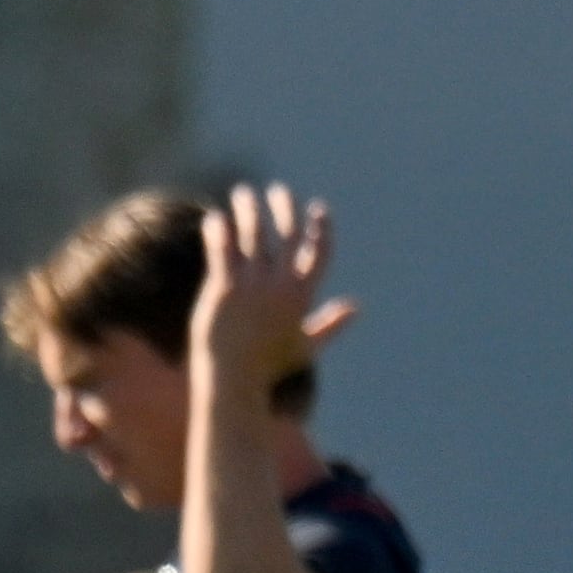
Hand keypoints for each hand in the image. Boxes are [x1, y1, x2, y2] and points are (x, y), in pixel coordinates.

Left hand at [192, 182, 359, 402]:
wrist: (233, 381)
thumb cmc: (269, 366)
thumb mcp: (306, 345)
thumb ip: (332, 324)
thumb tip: (356, 307)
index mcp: (302, 296)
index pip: (320, 252)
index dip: (322, 228)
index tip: (318, 208)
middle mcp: (280, 286)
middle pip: (288, 234)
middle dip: (285, 207)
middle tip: (278, 191)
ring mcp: (252, 286)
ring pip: (254, 233)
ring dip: (250, 208)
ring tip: (243, 194)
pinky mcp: (224, 288)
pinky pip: (222, 247)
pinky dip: (220, 228)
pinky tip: (216, 217)